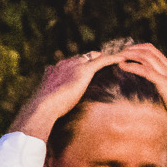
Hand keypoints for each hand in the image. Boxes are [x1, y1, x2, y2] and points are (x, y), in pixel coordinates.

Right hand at [10, 48, 128, 139]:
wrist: (43, 107)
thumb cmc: (44, 110)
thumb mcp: (48, 102)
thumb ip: (52, 101)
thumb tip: (49, 111)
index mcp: (58, 70)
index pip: (74, 63)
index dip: (83, 64)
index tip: (91, 67)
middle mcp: (67, 64)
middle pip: (85, 57)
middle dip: (96, 58)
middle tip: (108, 61)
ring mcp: (75, 65)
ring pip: (95, 56)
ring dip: (106, 57)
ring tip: (119, 57)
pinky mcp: (84, 70)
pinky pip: (103, 60)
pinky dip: (114, 58)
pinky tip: (123, 58)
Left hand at [111, 43, 166, 135]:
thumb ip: (163, 92)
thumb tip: (152, 97)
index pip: (155, 53)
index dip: (139, 50)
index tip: (126, 53)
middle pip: (150, 50)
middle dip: (132, 49)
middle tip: (118, 53)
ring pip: (147, 57)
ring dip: (130, 54)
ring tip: (117, 57)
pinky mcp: (166, 85)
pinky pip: (146, 71)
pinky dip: (132, 66)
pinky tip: (122, 66)